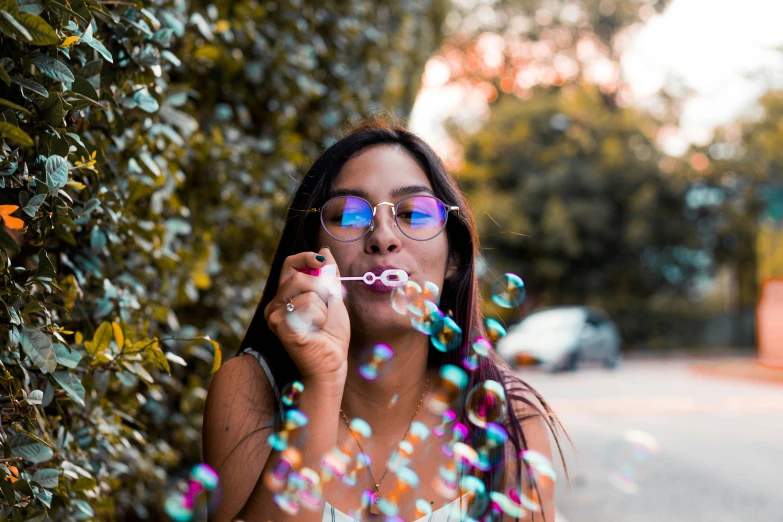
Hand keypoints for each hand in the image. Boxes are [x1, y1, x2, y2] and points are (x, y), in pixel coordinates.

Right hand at [264, 247, 349, 384]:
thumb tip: (324, 250)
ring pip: (305, 290)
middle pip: (298, 276)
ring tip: (320, 324)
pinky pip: (306, 306)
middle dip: (322, 288)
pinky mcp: (280, 325)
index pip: (290, 266)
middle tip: (327, 307)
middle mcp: (275, 304)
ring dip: (323, 306)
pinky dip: (319, 317)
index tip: (322, 261)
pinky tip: (315, 331)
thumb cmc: (331, 335)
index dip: (305, 258)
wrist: (332, 363)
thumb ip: (328, 275)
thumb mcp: (334, 298)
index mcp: (286, 296)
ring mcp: (275, 315)